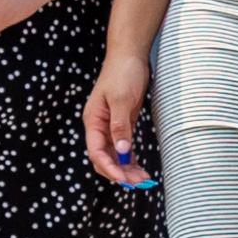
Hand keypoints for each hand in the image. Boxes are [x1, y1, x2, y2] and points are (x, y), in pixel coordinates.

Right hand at [85, 50, 157, 186]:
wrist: (129, 55)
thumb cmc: (123, 73)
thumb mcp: (122, 99)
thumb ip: (121, 126)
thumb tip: (123, 151)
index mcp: (93, 121)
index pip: (97, 152)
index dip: (109, 168)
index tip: (124, 179)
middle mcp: (99, 127)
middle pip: (105, 157)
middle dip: (119, 172)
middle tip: (139, 182)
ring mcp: (110, 126)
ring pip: (115, 155)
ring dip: (127, 169)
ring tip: (143, 179)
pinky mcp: (122, 124)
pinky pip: (124, 147)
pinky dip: (131, 159)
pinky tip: (140, 167)